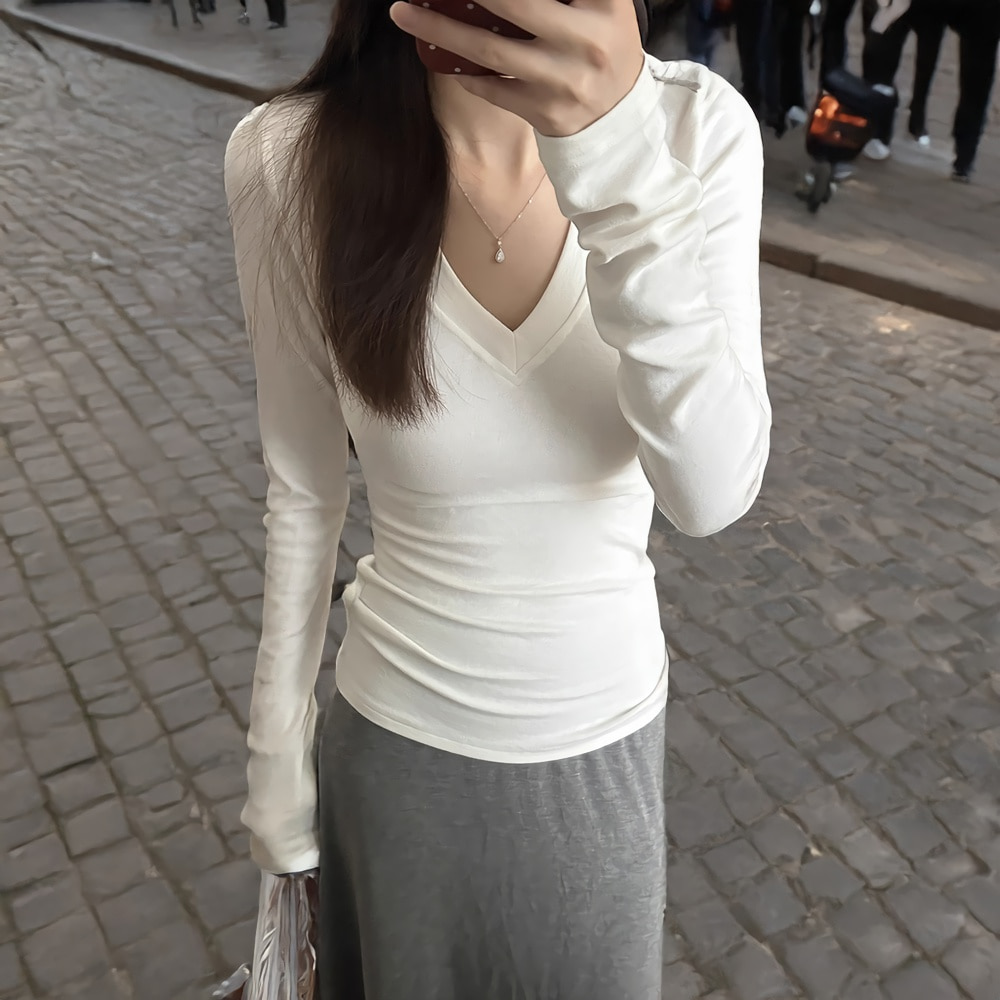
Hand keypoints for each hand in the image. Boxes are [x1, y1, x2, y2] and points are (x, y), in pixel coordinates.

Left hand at [388, 0, 645, 137]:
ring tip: (404, 13)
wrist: (619, 121)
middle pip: (514, 3)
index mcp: (605, 4)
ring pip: (491, 49)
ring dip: (441, 30)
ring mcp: (563, 80)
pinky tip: (441, 56)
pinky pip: (493, 88)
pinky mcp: (544, 113)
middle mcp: (586, 40)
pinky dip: (465, 71)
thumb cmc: (602, 49)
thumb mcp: (601, 8)